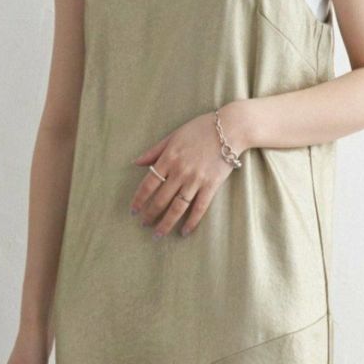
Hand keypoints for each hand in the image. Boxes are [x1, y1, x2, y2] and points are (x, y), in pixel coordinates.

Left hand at [129, 109, 243, 237]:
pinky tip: (184, 232)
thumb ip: (154, 150)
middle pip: (161, 199)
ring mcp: (196, 180)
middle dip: (150, 214)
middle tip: (143, 225)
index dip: (139, 199)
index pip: (149, 183)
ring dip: (166, 223)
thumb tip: (136, 162)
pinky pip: (199, 208)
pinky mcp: (211, 185)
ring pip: (178, 207)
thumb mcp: (173, 136)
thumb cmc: (200, 129)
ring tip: (158, 234)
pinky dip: (191, 222)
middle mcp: (180, 171)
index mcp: (169, 158)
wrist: (230, 128)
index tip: (133, 211)